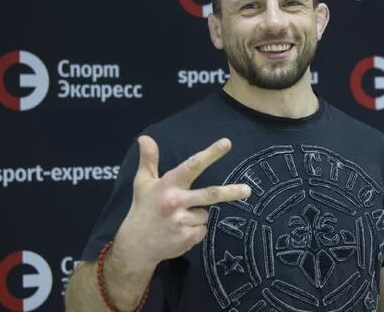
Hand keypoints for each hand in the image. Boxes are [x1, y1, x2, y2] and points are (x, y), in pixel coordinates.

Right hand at [113, 135, 250, 267]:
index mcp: (168, 185)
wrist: (135, 246)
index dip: (210, 154)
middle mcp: (175, 202)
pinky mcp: (186, 238)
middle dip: (231, 192)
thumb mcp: (142, 183)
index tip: (227, 143)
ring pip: (205, 214)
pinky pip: (202, 230)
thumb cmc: (142, 210)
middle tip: (247, 190)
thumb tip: (145, 137)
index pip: (192, 165)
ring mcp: (181, 221)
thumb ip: (148, 160)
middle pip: (210, 194)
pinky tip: (179, 231)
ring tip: (178, 220)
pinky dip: (195, 230)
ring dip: (197, 216)